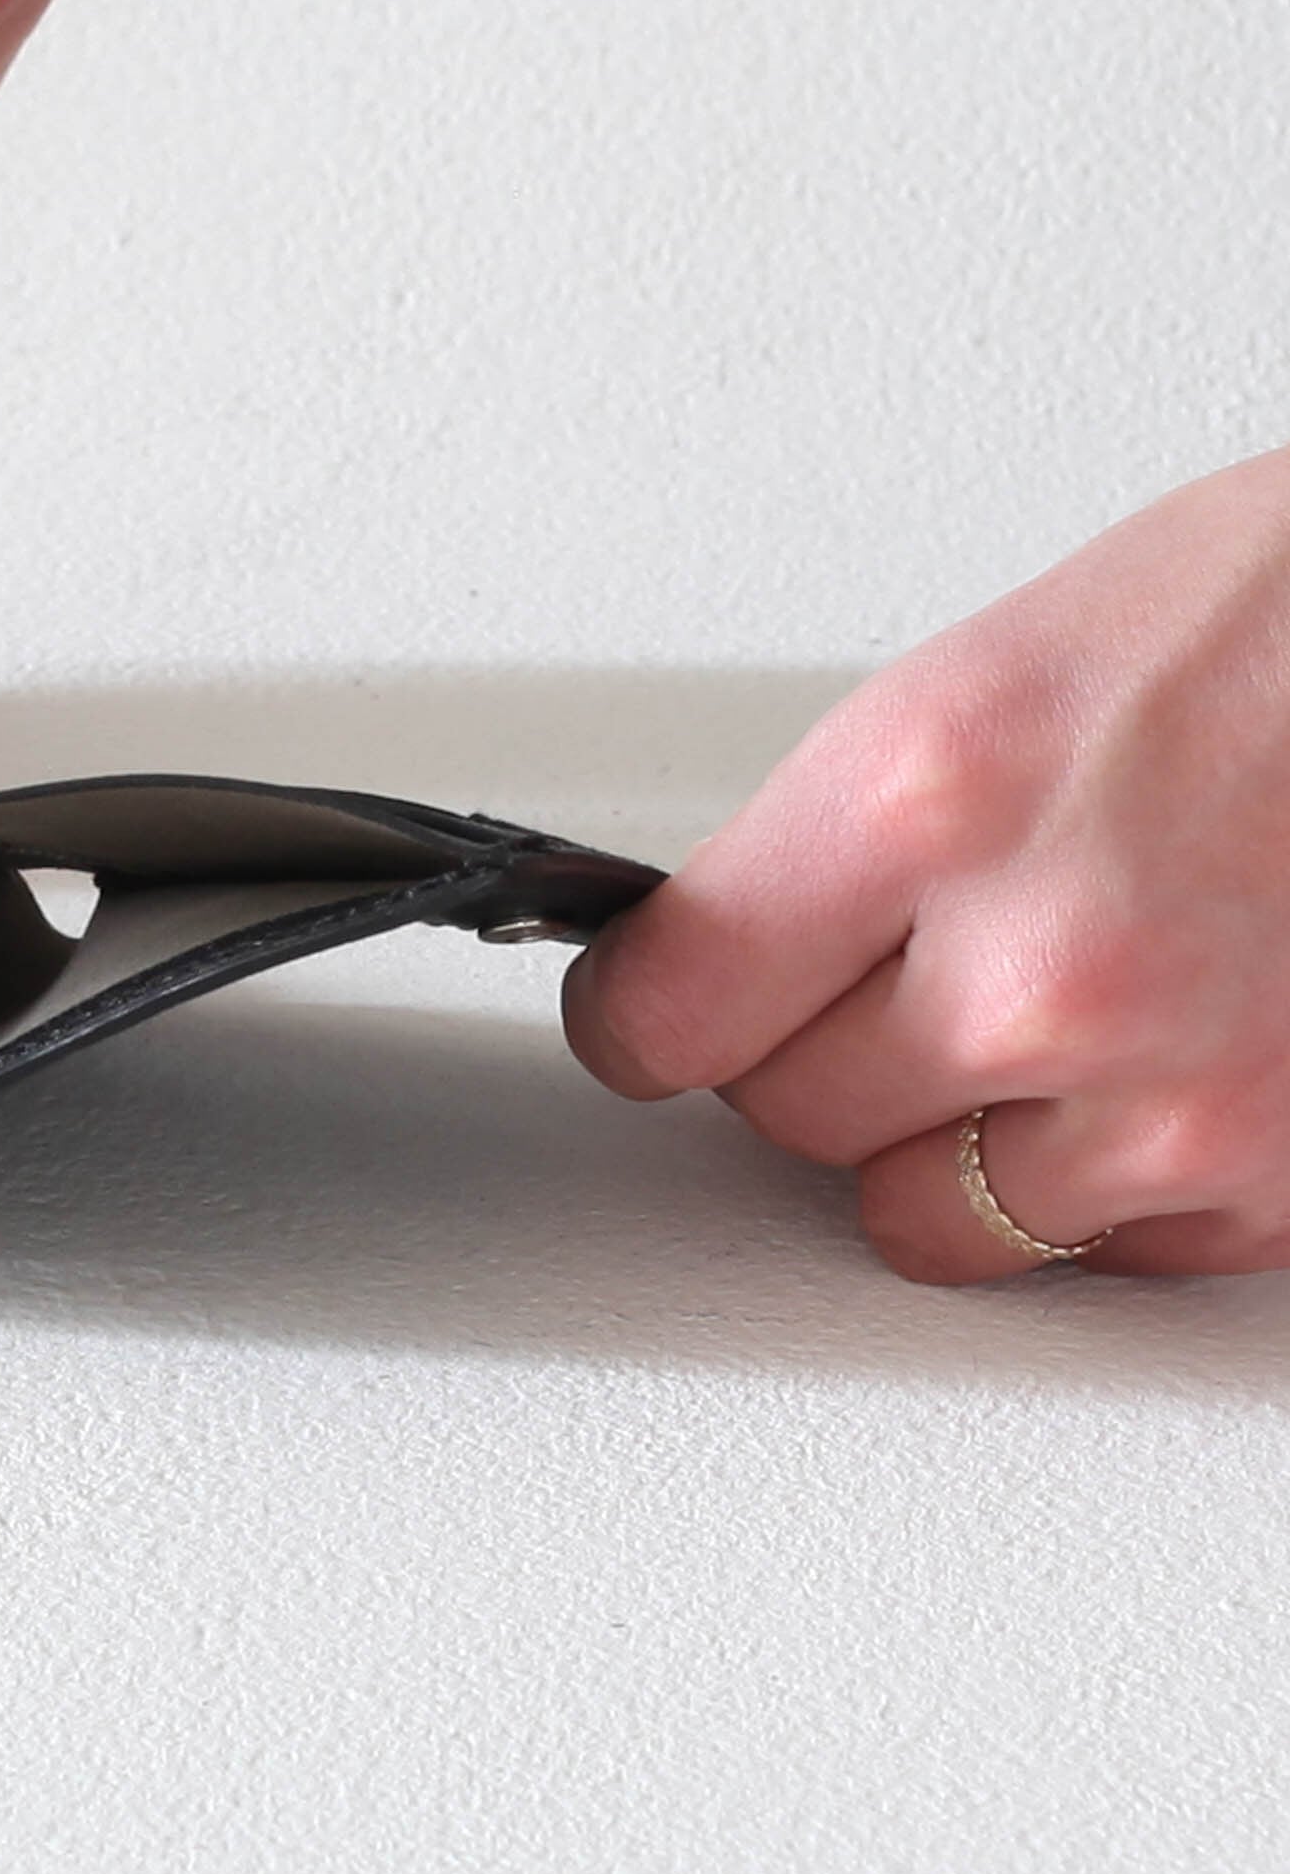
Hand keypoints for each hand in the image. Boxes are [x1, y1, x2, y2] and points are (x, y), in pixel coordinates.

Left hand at [564, 449, 1289, 1279]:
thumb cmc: (1267, 624)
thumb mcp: (979, 684)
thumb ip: (836, 841)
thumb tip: (714, 956)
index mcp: (929, 795)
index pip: (671, 1004)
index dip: (646, 1012)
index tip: (648, 1010)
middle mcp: (1040, 960)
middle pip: (787, 1116)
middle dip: (808, 1056)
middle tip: (872, 980)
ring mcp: (1171, 1090)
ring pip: (925, 1217)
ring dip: (945, 1141)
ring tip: (1020, 1025)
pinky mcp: (1275, 1177)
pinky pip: (1095, 1249)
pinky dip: (1098, 1183)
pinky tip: (1141, 1066)